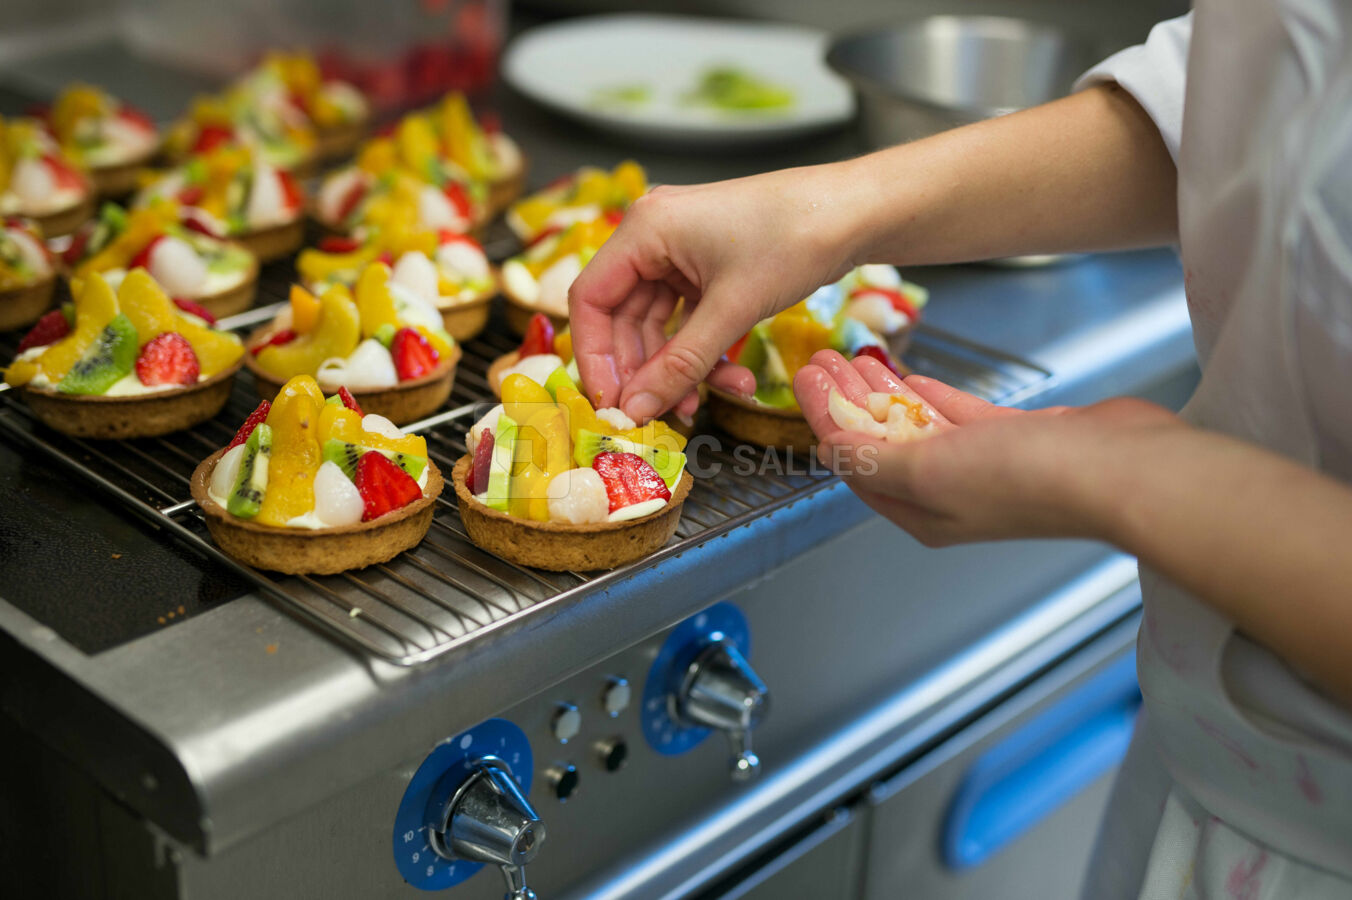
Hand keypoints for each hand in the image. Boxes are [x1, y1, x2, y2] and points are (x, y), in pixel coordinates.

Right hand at [568, 165, 860, 422]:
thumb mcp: (732, 310)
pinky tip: (730, 378)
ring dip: (678, 368)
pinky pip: (688, 319)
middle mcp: (653, 235)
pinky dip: (702, 352)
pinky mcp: (707, 266)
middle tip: (657, 416)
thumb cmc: (795, 240)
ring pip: (657, 325)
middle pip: (622, 317)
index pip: (591, 300)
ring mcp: (680, 251)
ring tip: (700, 405)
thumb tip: (635, 409)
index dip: (594, 357)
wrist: (856, 212)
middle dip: (643, 370)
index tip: (611, 404)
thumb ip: (679, 363)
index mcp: (644, 229)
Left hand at [793, 351, 1180, 545]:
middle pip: (879, 440)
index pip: (854, 462)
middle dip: (846, 400)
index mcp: (920, 512)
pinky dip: (929, 395)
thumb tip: (828, 447)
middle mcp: (946, 494)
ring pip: (915, 424)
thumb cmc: (1028, 480)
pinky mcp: (1015, 439)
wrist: (1119, 470)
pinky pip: (956, 415)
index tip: (805, 378)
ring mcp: (982, 466)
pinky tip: (908, 377)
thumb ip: (872, 458)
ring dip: (882, 391)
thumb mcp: (928, 470)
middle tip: (821, 359)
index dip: (825, 418)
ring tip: (853, 357)